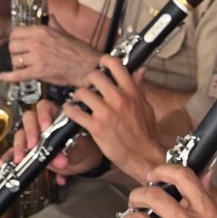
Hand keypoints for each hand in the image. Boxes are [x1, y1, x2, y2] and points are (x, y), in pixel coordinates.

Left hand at [1, 24, 98, 87]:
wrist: (88, 66)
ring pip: (14, 60)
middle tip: (20, 56)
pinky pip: (18, 75)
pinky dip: (9, 77)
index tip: (17, 43)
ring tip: (22, 66)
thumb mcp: (65, 32)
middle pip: (12, 46)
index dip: (14, 39)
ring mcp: (37, 58)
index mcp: (42, 31)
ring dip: (16, 64)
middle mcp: (37, 43)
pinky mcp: (39, 72)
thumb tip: (50, 16)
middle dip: (14, 52)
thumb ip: (54, 24)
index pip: (16, 32)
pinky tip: (3, 77)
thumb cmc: (79, 51)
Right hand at [9, 100, 103, 183]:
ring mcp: (33, 136)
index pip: (45, 107)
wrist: (82, 162)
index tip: (45, 127)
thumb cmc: (81, 148)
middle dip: (30, 131)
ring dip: (20, 145)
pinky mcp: (27, 150)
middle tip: (34, 143)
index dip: (43, 115)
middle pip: (29, 118)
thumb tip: (60, 160)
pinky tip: (6, 162)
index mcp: (56, 115)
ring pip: (20, 133)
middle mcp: (41, 123)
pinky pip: (14, 151)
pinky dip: (10, 156)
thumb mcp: (78, 148)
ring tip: (21, 157)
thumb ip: (69, 152)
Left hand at [63, 57, 163, 180]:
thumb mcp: (146, 106)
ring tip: (79, 100)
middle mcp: (119, 99)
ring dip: (78, 96)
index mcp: (132, 92)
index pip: (116, 65)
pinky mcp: (96, 127)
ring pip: (82, 92)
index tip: (101, 64)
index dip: (105, 61)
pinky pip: (75, 112)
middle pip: (95, 76)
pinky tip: (72, 112)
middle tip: (89, 86)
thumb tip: (139, 70)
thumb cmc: (145, 133)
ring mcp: (106, 113)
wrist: (143, 156)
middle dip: (89, 80)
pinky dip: (70, 111)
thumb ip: (139, 87)